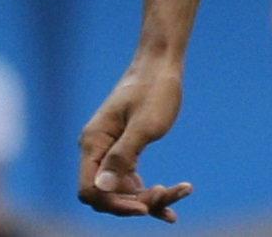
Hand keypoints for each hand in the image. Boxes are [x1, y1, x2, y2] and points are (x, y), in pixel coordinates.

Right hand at [77, 57, 193, 221]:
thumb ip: (123, 156)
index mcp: (93, 143)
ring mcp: (109, 150)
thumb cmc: (155, 89)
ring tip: (181, 192)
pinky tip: (174, 195)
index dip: (114, 204)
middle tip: (170, 196)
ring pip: (122, 189)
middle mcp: (96, 149)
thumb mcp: (145, 124)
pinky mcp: (124, 149)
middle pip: (106, 193)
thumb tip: (102, 188)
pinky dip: (149, 189)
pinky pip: (131, 178)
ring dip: (148, 197)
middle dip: (136, 202)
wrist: (161, 64)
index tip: (144, 207)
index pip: (90, 189)